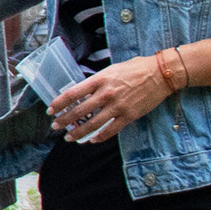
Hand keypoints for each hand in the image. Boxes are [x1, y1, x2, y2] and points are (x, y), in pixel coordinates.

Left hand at [48, 58, 177, 143]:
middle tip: (55, 126)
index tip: (51, 110)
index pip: (73, 93)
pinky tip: (91, 140)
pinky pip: (111, 130)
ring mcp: (117, 106)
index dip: (59, 103)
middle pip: (79, 111)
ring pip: (93, 124)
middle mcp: (106, 94)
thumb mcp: (111, 70)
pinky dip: (99, 137)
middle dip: (64, 121)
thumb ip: (97, 82)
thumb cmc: (135, 69)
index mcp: (100, 80)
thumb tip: (82, 92)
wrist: (160, 74)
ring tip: (69, 138)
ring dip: (78, 132)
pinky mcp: (129, 116)